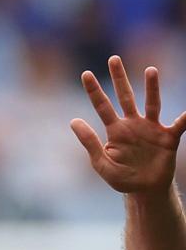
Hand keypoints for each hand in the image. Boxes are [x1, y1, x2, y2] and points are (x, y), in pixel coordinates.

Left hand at [71, 55, 185, 194]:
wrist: (145, 190)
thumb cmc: (122, 178)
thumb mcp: (101, 163)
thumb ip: (89, 142)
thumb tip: (73, 120)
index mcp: (115, 130)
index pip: (102, 106)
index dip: (94, 91)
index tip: (84, 74)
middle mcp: (133, 124)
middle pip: (125, 96)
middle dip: (119, 78)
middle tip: (112, 59)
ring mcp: (151, 128)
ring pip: (152, 103)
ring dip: (151, 87)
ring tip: (150, 70)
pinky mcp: (168, 137)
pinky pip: (180, 124)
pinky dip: (185, 117)